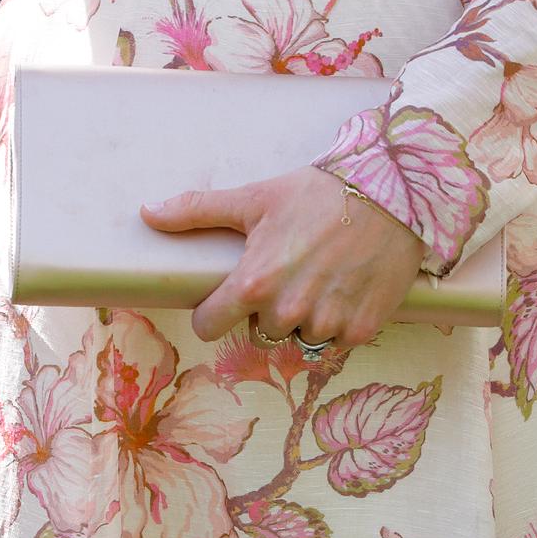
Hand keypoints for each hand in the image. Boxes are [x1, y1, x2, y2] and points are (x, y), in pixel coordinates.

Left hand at [143, 164, 426, 350]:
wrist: (389, 194)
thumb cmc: (315, 194)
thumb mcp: (253, 198)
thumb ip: (197, 211)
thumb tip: (147, 213)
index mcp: (255, 283)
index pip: (210, 325)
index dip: (212, 313)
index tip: (222, 302)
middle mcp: (289, 311)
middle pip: (260, 332)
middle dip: (267, 310)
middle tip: (286, 273)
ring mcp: (328, 324)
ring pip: (299, 340)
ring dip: (304, 318)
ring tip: (317, 278)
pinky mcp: (363, 330)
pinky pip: (337, 343)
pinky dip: (338, 323)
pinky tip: (344, 288)